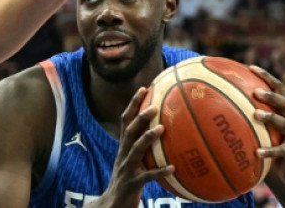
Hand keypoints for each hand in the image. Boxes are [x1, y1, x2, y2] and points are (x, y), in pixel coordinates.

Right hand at [93, 88, 173, 207]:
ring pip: (135, 150)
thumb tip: (166, 135)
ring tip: (161, 128)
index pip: (126, 121)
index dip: (133, 104)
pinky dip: (160, 171)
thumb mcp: (133, 163)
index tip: (144, 88)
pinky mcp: (132, 184)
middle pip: (129, 131)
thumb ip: (145, 150)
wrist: (111, 206)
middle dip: (140, 117)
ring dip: (147, 138)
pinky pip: (147, 176)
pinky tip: (173, 168)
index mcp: (124, 148)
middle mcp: (123, 155)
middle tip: (154, 106)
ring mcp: (126, 169)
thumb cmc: (127, 183)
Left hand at [249, 66, 284, 185]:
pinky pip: (282, 151)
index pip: (278, 88)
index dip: (266, 77)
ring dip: (271, 118)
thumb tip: (217, 107)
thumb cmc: (273, 144)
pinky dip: (270, 151)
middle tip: (255, 92)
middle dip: (271, 96)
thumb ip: (249, 117)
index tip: (251, 67)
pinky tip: (257, 153)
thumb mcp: (264, 129)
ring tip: (256, 114)